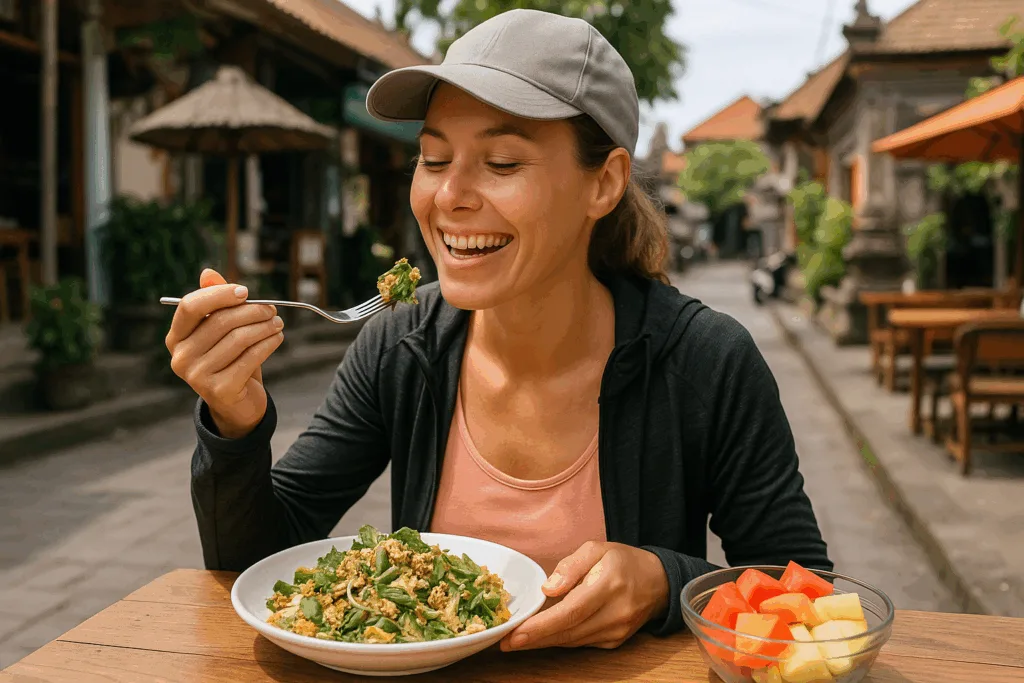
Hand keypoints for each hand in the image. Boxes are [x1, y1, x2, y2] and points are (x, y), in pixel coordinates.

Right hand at [165, 268, 283, 438]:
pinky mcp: (219, 390)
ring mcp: (197, 376)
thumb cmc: (230, 360)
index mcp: (176, 337)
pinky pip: (250, 358)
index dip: (219, 295)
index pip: (191, 306)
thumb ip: (215, 301)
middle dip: (252, 311)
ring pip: (238, 339)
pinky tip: (277, 338)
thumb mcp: (221, 330)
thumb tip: (208, 272)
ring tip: (277, 323)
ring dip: (264, 327)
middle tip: (272, 309)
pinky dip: (268, 344)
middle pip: (220, 321)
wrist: (237, 404)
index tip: (245, 292)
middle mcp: (180, 357)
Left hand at [499, 541, 668, 650]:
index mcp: (608, 585)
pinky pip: (581, 643)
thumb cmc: (623, 561)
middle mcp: (614, 613)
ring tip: (518, 640)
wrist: (658, 582)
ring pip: (573, 641)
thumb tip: (547, 590)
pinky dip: (561, 639)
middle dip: (534, 639)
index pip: (570, 611)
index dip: (541, 626)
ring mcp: (616, 631)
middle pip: (568, 632)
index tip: (516, 633)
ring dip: (544, 642)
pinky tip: (544, 635)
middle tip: (505, 642)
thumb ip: (570, 566)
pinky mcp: (615, 641)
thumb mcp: (597, 548)